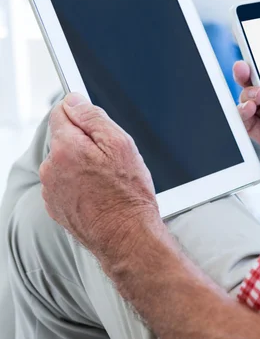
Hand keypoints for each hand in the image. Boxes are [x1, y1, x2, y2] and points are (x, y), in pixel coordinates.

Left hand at [39, 94, 161, 268]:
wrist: (127, 237)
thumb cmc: (128, 194)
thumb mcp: (120, 145)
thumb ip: (92, 117)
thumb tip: (73, 100)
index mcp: (65, 147)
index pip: (62, 112)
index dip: (83, 115)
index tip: (96, 126)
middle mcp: (51, 167)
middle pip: (65, 138)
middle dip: (85, 142)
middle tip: (111, 159)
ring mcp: (51, 189)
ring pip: (65, 162)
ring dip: (81, 164)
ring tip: (106, 181)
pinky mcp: (56, 206)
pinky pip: (65, 183)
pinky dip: (79, 184)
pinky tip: (99, 194)